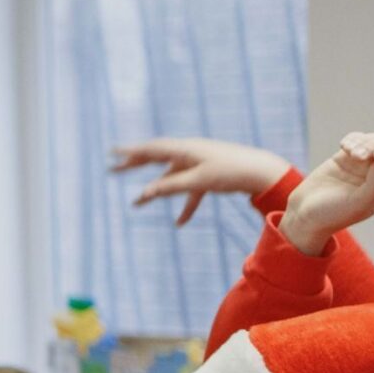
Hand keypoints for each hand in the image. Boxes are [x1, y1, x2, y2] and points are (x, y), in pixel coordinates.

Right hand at [109, 136, 289, 226]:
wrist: (263, 172)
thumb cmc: (231, 172)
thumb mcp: (198, 181)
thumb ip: (169, 187)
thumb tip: (143, 194)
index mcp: (184, 149)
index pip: (150, 149)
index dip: (129, 152)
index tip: (111, 153)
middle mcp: (188, 152)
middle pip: (156, 158)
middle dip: (135, 166)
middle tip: (114, 170)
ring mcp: (199, 163)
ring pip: (170, 176)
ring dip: (156, 189)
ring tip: (138, 203)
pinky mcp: (209, 174)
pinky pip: (190, 189)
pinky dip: (184, 204)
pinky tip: (180, 223)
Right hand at [281, 132, 373, 257]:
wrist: (305, 212)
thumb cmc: (333, 213)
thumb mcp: (357, 204)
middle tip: (356, 156)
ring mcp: (364, 165)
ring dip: (364, 141)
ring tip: (347, 151)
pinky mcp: (347, 156)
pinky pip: (359, 138)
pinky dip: (353, 138)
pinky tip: (342, 147)